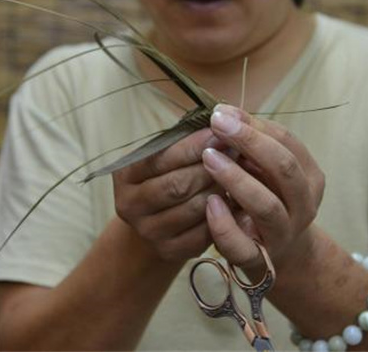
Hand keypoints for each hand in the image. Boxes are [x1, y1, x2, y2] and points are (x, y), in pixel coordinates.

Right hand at [113, 128, 225, 261]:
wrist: (157, 220)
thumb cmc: (168, 175)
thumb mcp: (166, 155)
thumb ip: (184, 140)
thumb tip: (221, 117)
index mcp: (125, 175)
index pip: (161, 158)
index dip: (193, 146)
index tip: (221, 132)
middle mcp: (129, 205)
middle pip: (176, 186)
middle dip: (211, 167)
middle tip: (237, 151)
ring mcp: (148, 231)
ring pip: (193, 209)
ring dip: (221, 189)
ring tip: (242, 173)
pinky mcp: (169, 251)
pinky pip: (202, 233)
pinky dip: (223, 215)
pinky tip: (238, 200)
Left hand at [201, 104, 324, 271]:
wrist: (283, 256)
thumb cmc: (268, 199)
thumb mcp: (266, 170)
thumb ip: (251, 144)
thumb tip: (225, 113)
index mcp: (309, 177)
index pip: (287, 142)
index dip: (255, 124)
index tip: (222, 111)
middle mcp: (303, 206)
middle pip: (284, 168)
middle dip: (250, 142)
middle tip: (217, 124)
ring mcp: (283, 234)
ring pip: (267, 206)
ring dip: (236, 178)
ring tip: (208, 158)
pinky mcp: (260, 261)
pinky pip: (243, 246)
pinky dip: (224, 225)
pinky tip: (209, 203)